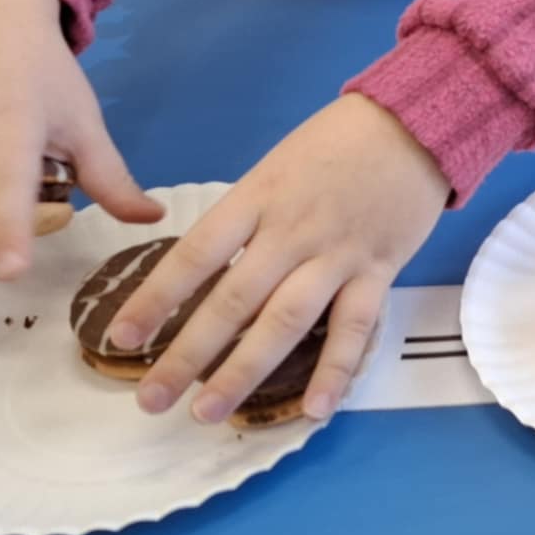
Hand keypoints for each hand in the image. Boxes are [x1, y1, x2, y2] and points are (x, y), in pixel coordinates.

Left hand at [105, 95, 448, 423]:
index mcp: (258, 198)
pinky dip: (336, 371)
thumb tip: (209, 272)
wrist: (414, 122)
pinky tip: (313, 410)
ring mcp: (337, 254)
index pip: (196, 255)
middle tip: (150, 399)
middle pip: (233, 300)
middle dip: (187, 354)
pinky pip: (355, 328)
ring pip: (285, 321)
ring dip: (244, 371)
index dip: (155, 299)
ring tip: (207, 413)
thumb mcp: (277, 167)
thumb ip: (247, 218)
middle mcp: (292, 230)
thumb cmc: (337, 142)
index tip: (121, 338)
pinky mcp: (379, 270)